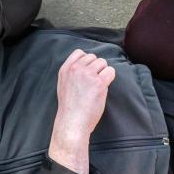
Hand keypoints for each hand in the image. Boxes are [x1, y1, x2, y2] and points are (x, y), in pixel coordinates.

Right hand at [49, 50, 115, 173]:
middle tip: (92, 83)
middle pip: (93, 57)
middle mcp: (75, 69)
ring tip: (97, 86)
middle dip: (96, 68)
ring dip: (103, 73)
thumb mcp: (63, 85)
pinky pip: (111, 71)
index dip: (87, 61)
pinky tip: (103, 89)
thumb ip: (71, 73)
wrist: (72, 121)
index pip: (79, 52)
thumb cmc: (69, 107)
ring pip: (103, 63)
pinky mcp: (99, 83)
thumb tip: (87, 65)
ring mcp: (87, 75)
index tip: (87, 72)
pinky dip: (110, 78)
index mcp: (65, 70)